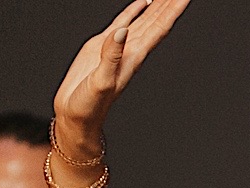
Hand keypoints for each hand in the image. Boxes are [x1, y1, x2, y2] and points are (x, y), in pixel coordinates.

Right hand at [53, 0, 191, 144]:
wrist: (76, 113)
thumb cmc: (90, 105)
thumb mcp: (101, 81)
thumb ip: (112, 56)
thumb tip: (122, 31)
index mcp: (135, 57)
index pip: (160, 28)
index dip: (173, 11)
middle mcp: (132, 49)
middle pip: (157, 20)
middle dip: (170, 3)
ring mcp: (119, 46)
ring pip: (145, 19)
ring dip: (158, 5)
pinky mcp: (103, 44)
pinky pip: (124, 21)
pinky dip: (135, 9)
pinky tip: (144, 1)